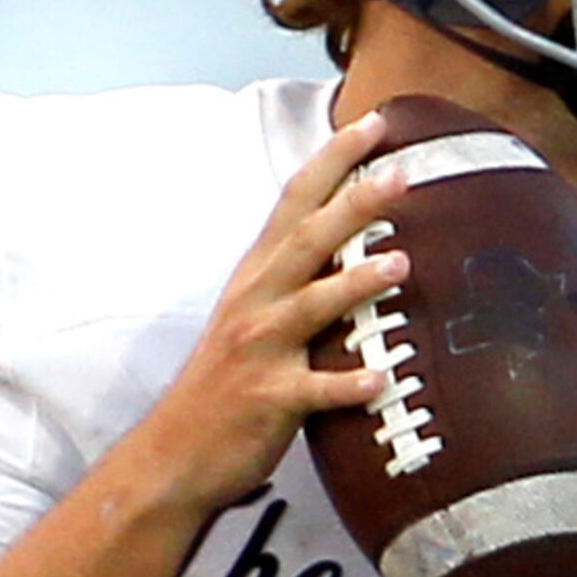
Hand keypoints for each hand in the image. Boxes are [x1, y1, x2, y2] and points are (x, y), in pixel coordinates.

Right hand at [135, 111, 411, 515]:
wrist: (175, 453)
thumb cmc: (226, 383)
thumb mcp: (254, 317)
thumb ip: (297, 279)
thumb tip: (356, 242)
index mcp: (256, 277)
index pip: (295, 201)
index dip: (333, 160)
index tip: (374, 123)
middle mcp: (256, 303)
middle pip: (306, 240)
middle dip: (354, 203)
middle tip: (402, 172)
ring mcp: (260, 351)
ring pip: (309, 307)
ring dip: (354, 283)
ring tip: (401, 264)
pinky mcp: (269, 401)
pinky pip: (314, 390)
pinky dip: (346, 384)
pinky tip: (380, 378)